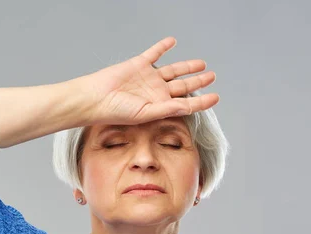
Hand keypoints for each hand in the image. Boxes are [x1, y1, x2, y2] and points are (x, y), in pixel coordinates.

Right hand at [79, 36, 219, 125]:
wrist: (95, 98)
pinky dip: (163, 47)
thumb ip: (168, 109)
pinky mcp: (139, 64)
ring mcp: (148, 78)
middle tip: (212, 76)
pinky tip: (172, 42)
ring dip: (187, 66)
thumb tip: (188, 107)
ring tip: (201, 63)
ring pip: (173, 70)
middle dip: (199, 81)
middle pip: (183, 86)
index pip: (186, 103)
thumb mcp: (145, 114)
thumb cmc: (115, 111)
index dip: (202, 101)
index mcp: (159, 106)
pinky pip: (154, 53)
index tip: (216, 97)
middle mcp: (156, 92)